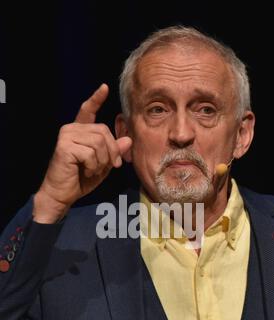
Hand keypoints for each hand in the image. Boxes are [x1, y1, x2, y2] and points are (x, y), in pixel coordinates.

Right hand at [33, 84, 131, 222]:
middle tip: (110, 166)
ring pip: (99, 142)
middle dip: (112, 151)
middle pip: (104, 131)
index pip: (88, 110)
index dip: (96, 99)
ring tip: (92, 170)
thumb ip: (114, 152)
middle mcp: (71, 129)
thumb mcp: (103, 165)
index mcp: (80, 131)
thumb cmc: (81, 179)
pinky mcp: (65, 146)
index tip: (104, 87)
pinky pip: (91, 153)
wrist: (62, 194)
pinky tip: (85, 171)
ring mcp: (67, 136)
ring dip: (102, 161)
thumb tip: (128, 140)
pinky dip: (93, 166)